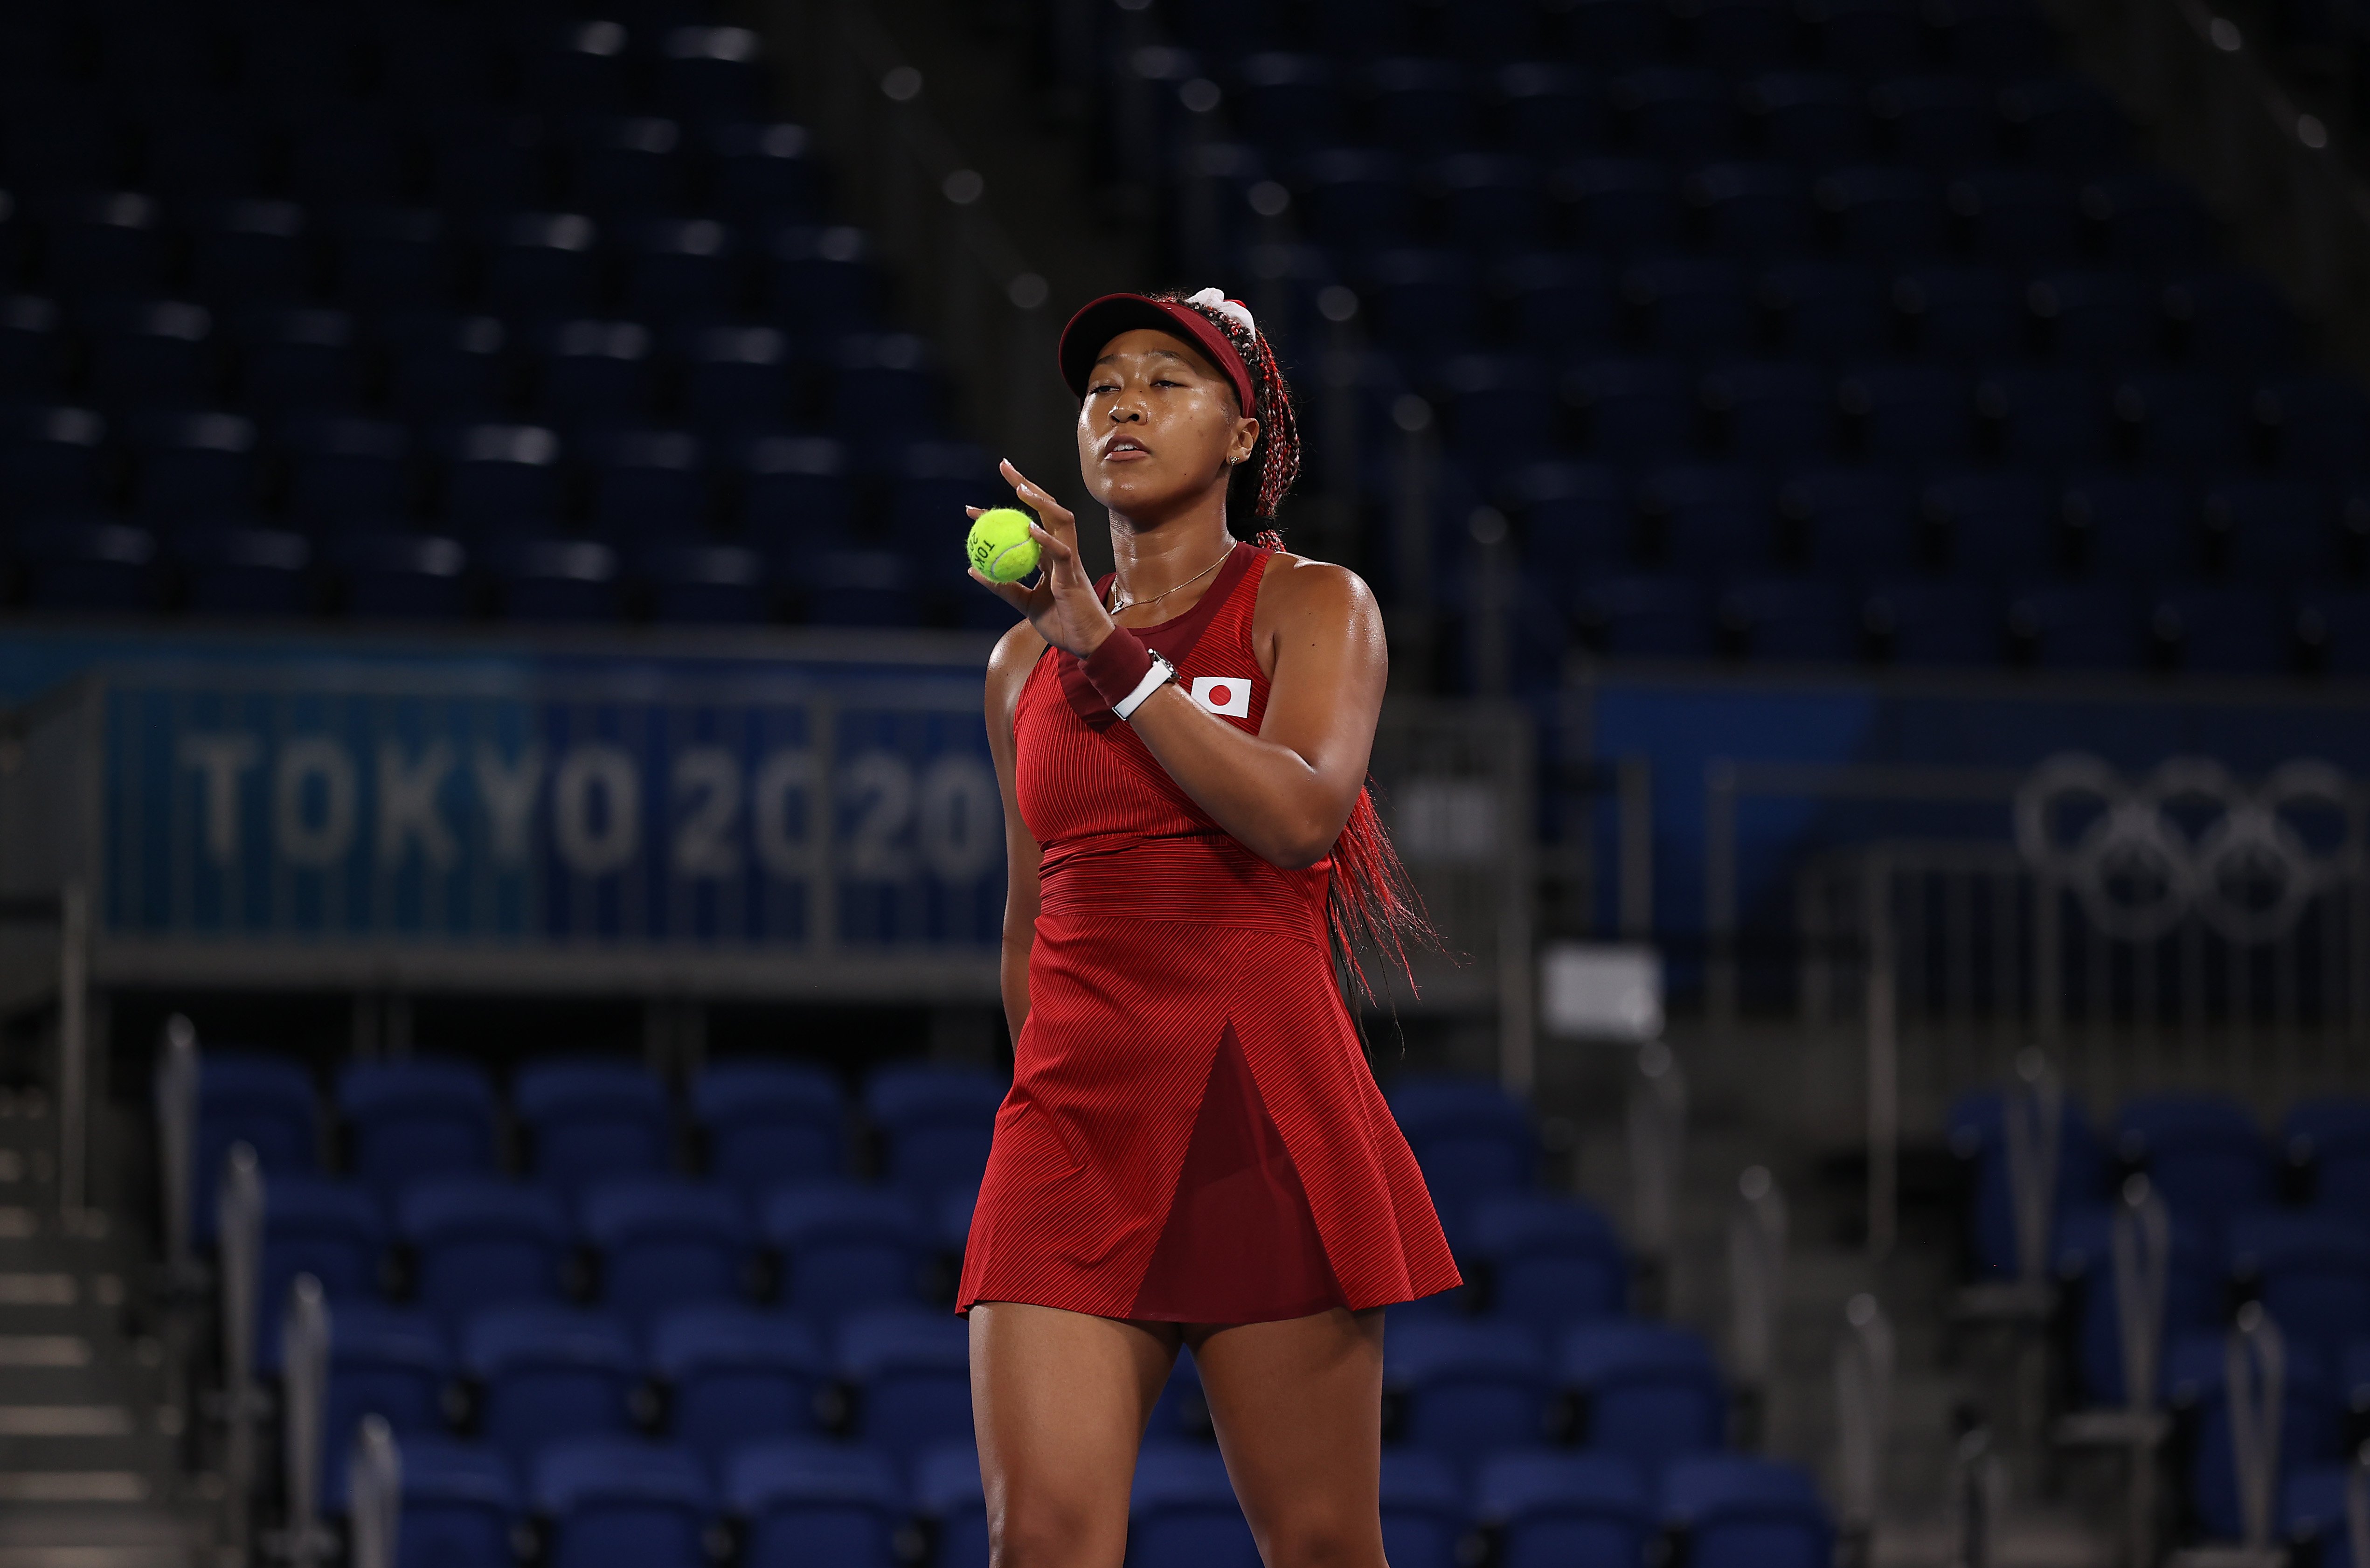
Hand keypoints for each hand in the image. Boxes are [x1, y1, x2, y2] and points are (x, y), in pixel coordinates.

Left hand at [967, 460, 1117, 659]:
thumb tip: (973, 570)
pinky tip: (1031, 528)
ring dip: (1042, 502)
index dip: (1003, 511)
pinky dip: (1047, 539)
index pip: (1026, 522)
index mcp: (1050, 556)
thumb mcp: (1024, 603)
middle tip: (1004, 467)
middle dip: (1026, 485)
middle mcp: (1061, 550)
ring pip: (1061, 520)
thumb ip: (1002, 586)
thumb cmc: (1062, 624)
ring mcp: (1070, 559)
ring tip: (1020, 489)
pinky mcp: (1075, 574)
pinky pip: (1062, 552)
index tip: (974, 508)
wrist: (1087, 645)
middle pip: (1046, 508)